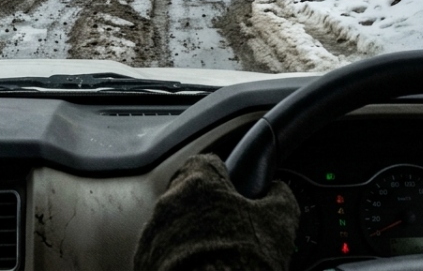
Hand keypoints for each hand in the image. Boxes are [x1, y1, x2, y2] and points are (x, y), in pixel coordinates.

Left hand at [134, 154, 298, 270]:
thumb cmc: (243, 261)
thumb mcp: (278, 223)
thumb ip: (279, 196)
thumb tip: (278, 190)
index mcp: (199, 184)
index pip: (207, 162)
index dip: (225, 176)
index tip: (235, 192)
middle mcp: (168, 203)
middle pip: (188, 194)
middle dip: (207, 208)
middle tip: (230, 230)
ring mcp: (152, 234)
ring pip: (172, 224)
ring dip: (190, 234)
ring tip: (215, 256)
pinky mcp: (143, 261)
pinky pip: (161, 251)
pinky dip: (176, 258)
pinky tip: (198, 268)